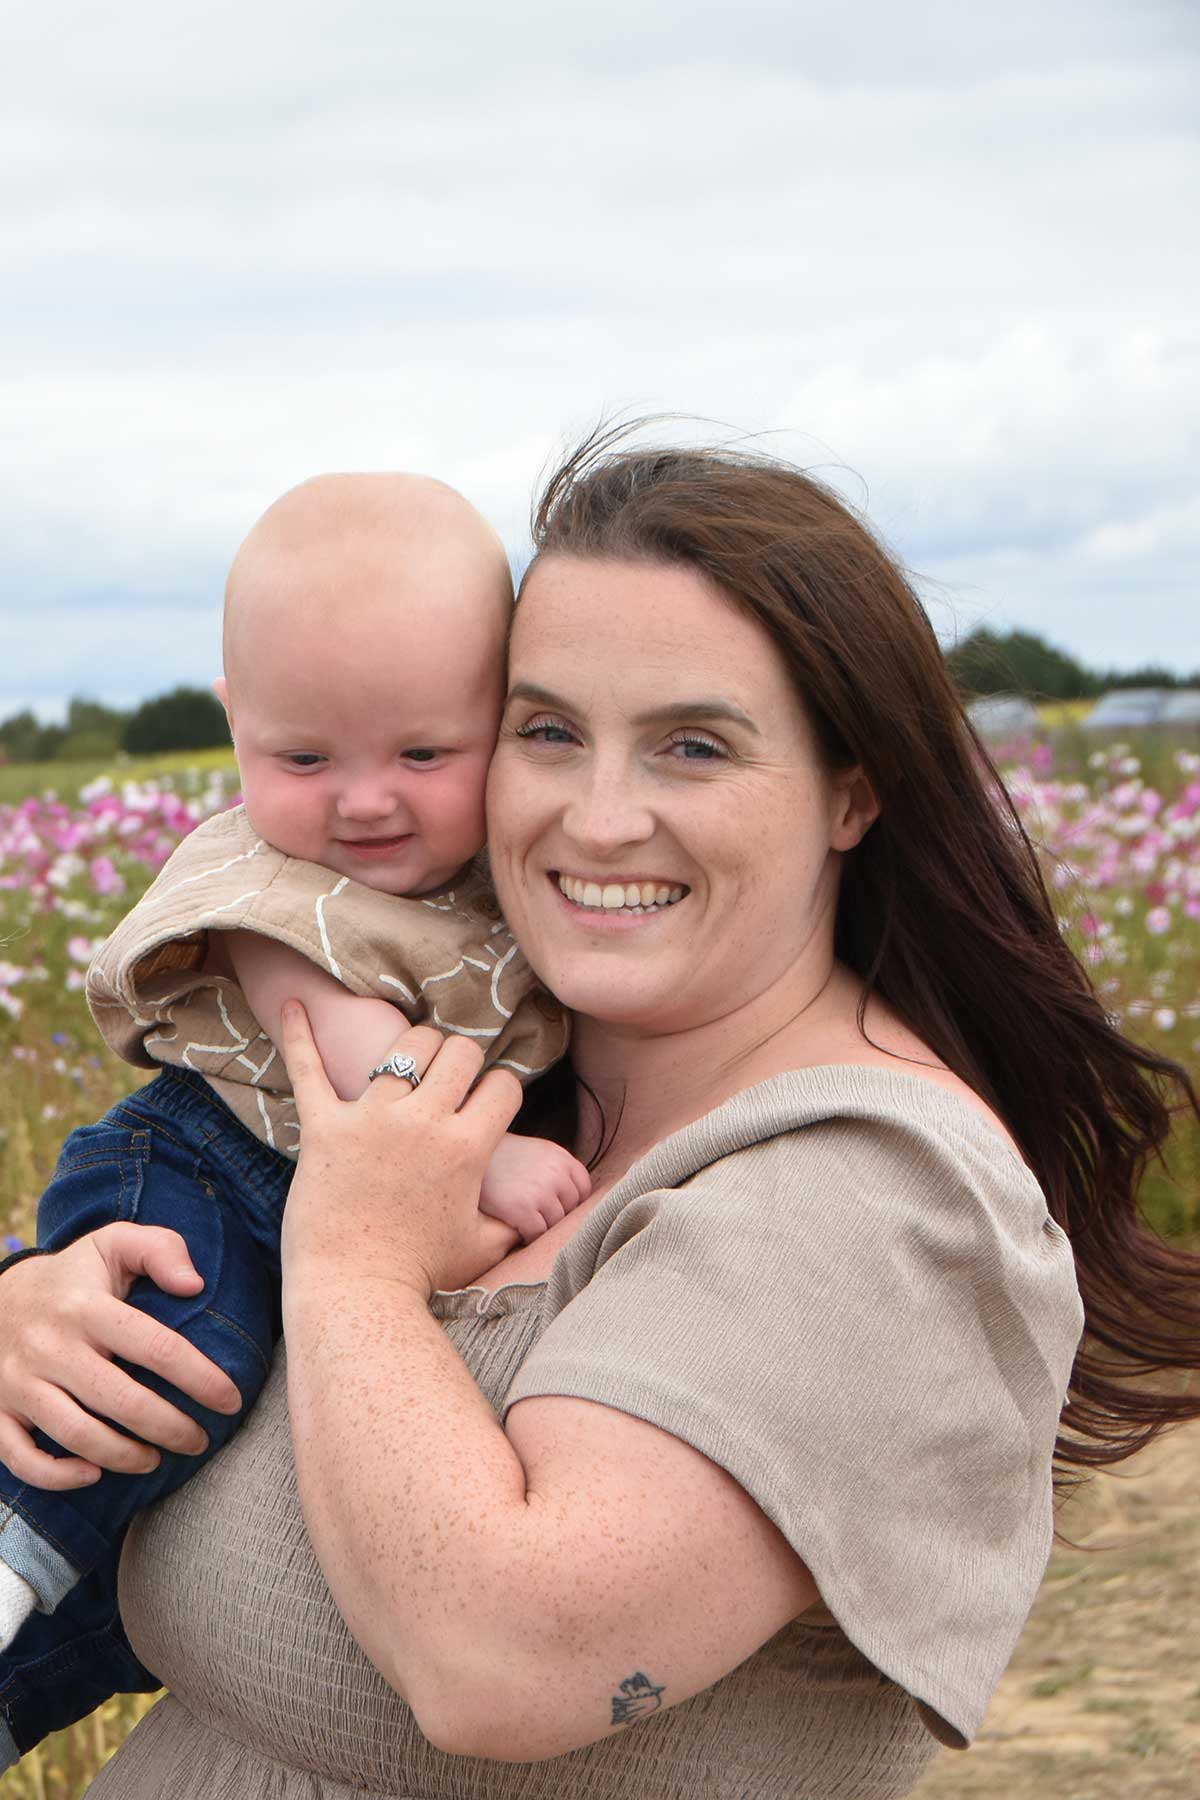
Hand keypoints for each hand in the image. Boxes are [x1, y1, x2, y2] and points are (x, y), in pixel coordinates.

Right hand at [0, 1225, 242, 1489]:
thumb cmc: (74, 1275)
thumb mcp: (114, 1243)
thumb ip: (161, 1250)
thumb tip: (195, 1285)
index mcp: (86, 1306)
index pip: (155, 1346)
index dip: (200, 1378)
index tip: (230, 1400)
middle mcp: (50, 1346)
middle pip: (122, 1401)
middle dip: (171, 1428)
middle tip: (200, 1441)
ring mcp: (18, 1382)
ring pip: (77, 1435)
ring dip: (125, 1457)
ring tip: (156, 1459)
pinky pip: (22, 1459)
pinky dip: (58, 1476)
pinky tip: (94, 1474)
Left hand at [280, 1004, 524, 1298]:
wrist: (355, 1295)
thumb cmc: (420, 1275)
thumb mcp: (482, 1245)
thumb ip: (512, 1220)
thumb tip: (535, 1216)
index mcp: (468, 1148)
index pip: (502, 1085)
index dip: (500, 1092)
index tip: (487, 1105)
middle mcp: (424, 1122)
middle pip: (459, 1052)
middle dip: (462, 1061)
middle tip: (449, 1081)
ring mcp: (371, 1120)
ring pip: (405, 1048)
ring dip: (414, 1050)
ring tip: (408, 1065)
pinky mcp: (324, 1127)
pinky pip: (308, 1069)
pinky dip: (298, 1035)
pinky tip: (290, 1004)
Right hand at [479, 1134, 591, 1242]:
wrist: (466, 1156)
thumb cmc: (501, 1157)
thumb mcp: (536, 1152)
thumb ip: (558, 1170)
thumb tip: (577, 1202)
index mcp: (561, 1157)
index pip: (583, 1189)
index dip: (569, 1202)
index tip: (553, 1206)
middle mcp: (556, 1173)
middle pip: (570, 1209)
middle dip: (554, 1215)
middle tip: (534, 1215)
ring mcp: (540, 1192)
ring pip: (554, 1224)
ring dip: (540, 1227)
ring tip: (522, 1220)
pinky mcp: (522, 1209)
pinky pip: (537, 1234)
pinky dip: (527, 1236)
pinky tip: (514, 1228)